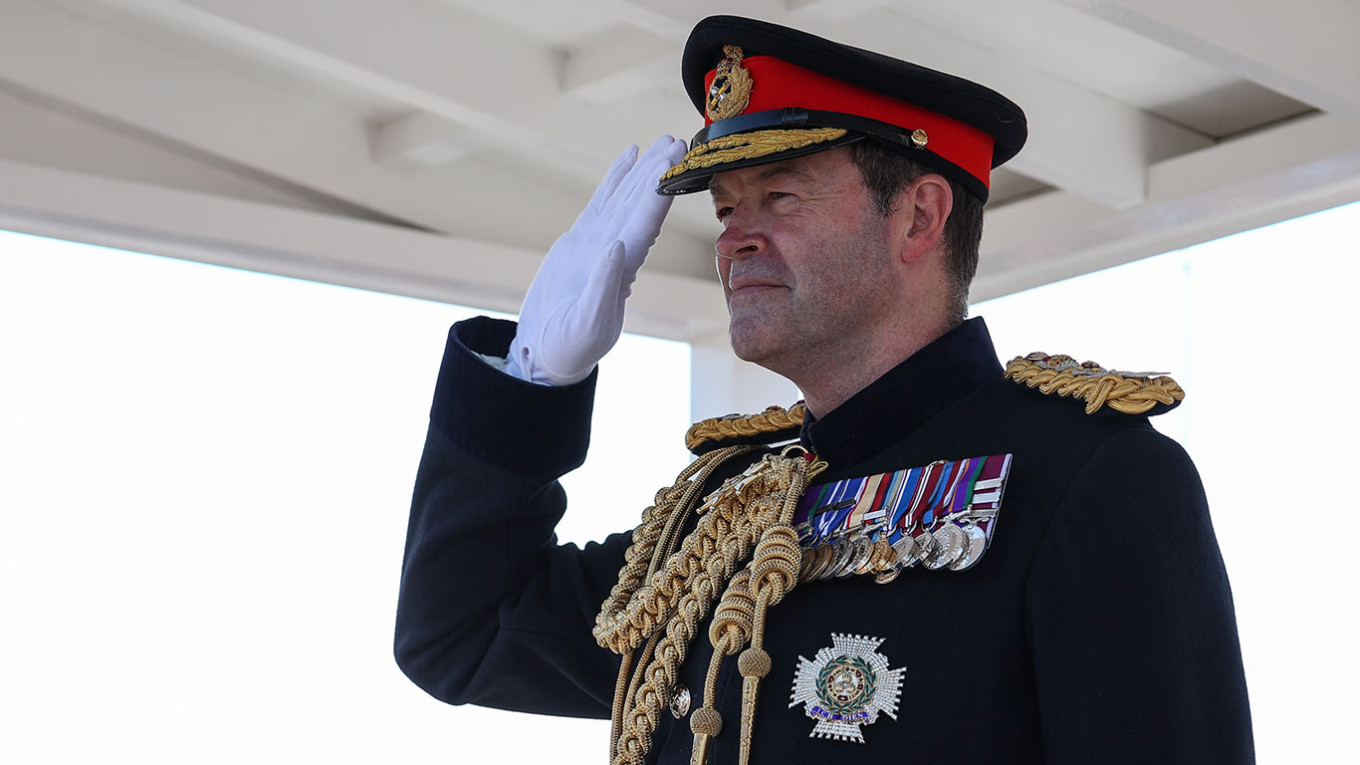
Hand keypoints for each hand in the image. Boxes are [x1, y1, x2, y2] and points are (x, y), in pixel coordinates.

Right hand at [506, 135, 686, 384]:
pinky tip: (630, 156)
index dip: (660, 191)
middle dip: (660, 173)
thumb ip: (603, 287)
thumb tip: (617, 246)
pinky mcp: (582, 239)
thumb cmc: (570, 346)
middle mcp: (618, 250)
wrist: (548, 352)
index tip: (675, 163)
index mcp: (622, 269)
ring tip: (663, 141)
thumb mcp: (587, 323)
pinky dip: (616, 178)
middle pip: (643, 203)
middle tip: (679, 140)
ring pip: (627, 196)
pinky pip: (603, 201)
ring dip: (645, 170)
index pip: (647, 222)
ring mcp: (600, 241)